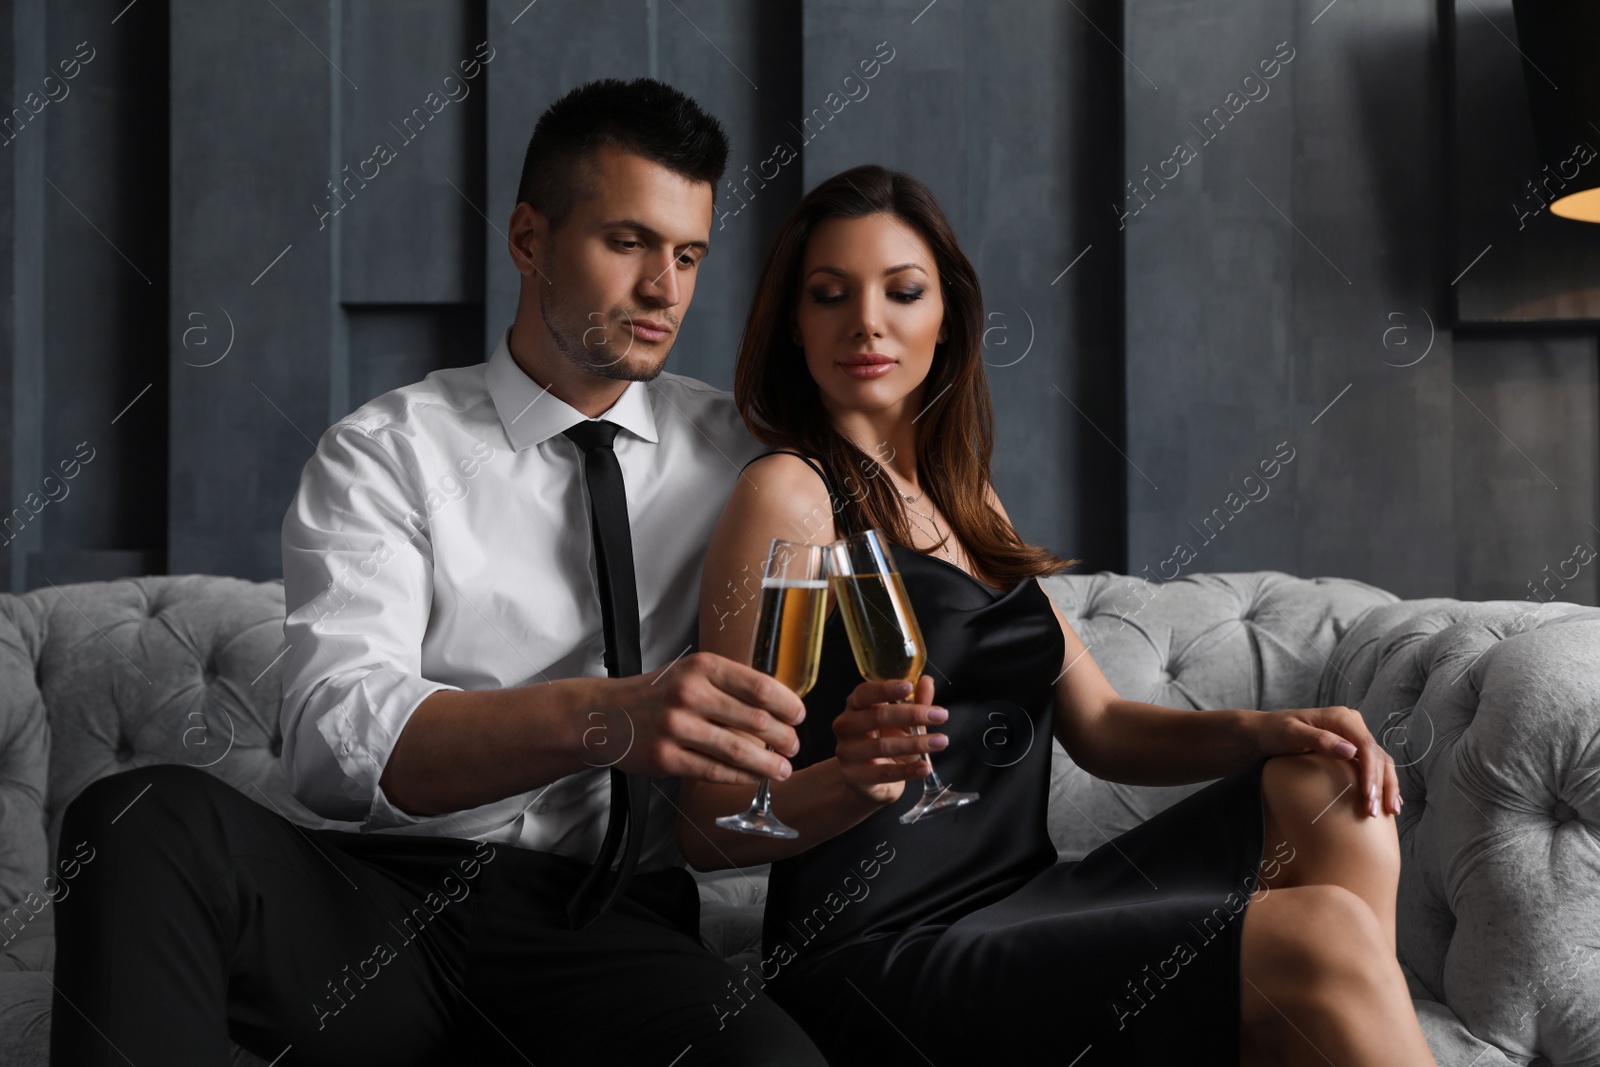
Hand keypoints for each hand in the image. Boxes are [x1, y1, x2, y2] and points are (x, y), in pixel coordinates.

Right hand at [595, 652, 805, 784]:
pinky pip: (714, 771)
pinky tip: (754, 777)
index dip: (787, 705)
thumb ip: (730, 685)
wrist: (606, 715)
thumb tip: (779, 707)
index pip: (759, 687)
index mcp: (702, 667)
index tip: (799, 716)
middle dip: (783, 737)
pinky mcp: (666, 758)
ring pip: (738, 750)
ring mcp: (676, 727)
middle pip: (755, 720)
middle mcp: (689, 694)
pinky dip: (740, 776)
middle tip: (794, 746)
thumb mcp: (692, 674)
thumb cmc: (658, 694)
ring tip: (783, 769)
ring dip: (768, 763)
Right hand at [831, 675, 945, 804]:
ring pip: (883, 746)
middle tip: (940, 715)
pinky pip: (884, 773)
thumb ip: (914, 702)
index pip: (865, 693)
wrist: (868, 782)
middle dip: (912, 715)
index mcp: (855, 706)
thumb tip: (927, 681)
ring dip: (916, 743)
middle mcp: (846, 726)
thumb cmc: (884, 743)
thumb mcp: (902, 723)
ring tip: (941, 741)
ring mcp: (847, 752)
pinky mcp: (854, 776)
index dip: (886, 689)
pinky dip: (908, 770)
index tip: (909, 686)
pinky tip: (925, 767)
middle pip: (877, 716)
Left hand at [1254, 705, 1399, 817]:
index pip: (1365, 746)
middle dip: (1380, 785)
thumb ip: (1319, 739)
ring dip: (1387, 786)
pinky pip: (1374, 765)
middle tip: (1373, 811)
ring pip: (1381, 762)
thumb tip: (1351, 752)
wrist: (1269, 731)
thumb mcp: (1291, 733)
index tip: (1368, 795)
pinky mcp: (1353, 747)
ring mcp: (1354, 736)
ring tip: (1389, 811)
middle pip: (1377, 756)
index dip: (1370, 772)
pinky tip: (1388, 800)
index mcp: (1342, 718)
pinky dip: (1382, 782)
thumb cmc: (1276, 731)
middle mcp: (1353, 724)